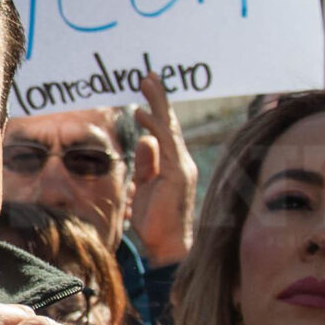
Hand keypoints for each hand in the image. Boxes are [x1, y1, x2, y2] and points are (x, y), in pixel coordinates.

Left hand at [127, 69, 195, 267]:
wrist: (168, 248)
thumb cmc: (155, 223)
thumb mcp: (145, 188)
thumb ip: (145, 165)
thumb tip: (144, 141)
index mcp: (173, 165)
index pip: (164, 132)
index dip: (156, 110)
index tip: (146, 91)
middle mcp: (180, 162)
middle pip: (169, 124)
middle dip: (159, 99)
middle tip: (148, 76)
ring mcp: (181, 168)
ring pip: (169, 129)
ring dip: (157, 105)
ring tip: (146, 83)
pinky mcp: (178, 176)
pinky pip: (166, 146)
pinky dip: (155, 129)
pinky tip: (143, 114)